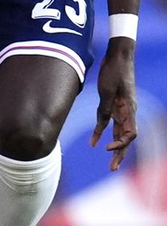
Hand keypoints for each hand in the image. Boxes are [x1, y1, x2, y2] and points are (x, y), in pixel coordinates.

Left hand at [91, 42, 137, 170]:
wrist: (117, 57)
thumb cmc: (114, 71)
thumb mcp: (107, 90)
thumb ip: (105, 107)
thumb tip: (103, 124)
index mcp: (129, 109)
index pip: (131, 134)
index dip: (120, 143)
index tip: (106, 148)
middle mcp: (127, 112)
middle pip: (126, 138)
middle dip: (120, 154)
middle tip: (112, 169)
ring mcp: (121, 110)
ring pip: (119, 134)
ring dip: (114, 148)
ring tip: (109, 163)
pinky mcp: (113, 106)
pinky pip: (108, 123)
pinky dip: (101, 133)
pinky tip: (94, 144)